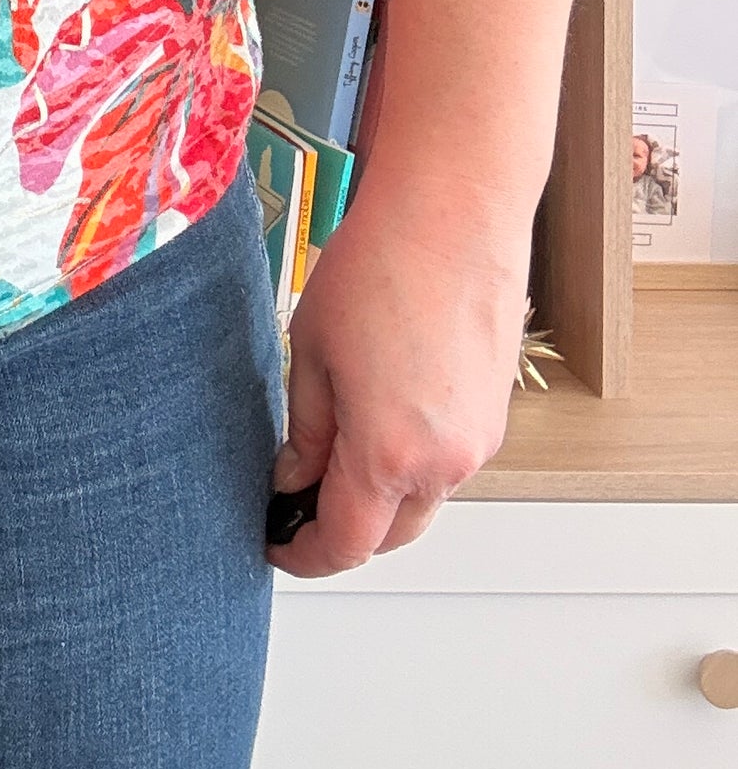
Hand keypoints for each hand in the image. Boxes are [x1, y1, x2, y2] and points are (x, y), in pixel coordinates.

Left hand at [265, 172, 525, 576]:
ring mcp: (479, 441)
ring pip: (422, 500)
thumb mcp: (312, 353)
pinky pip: (447, 462)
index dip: (303, 554)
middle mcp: (446, 463)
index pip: (345, 544)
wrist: (453, 214)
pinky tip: (377, 415)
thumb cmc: (381, 266)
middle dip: (341, 531)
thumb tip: (294, 477)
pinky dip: (410, 461)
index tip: (275, 544)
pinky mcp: (494, 414)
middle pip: (389, 535)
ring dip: (379, 495)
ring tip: (330, 449)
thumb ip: (304, 431)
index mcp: (390, 455)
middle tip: (293, 501)